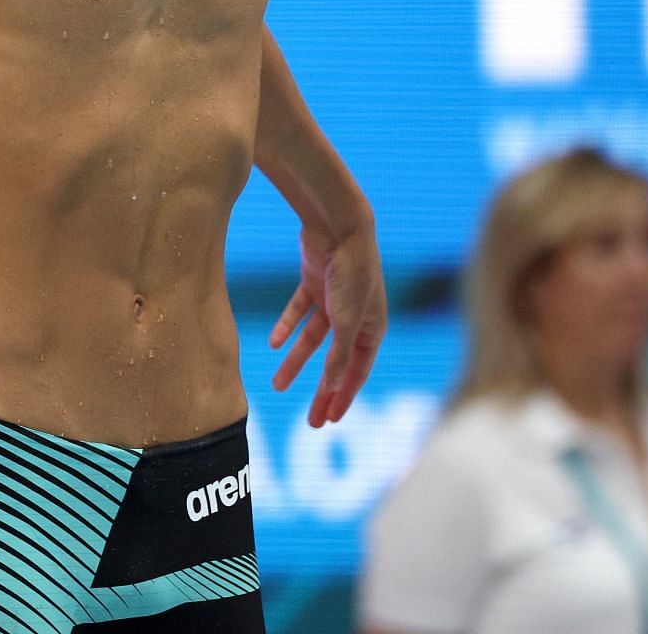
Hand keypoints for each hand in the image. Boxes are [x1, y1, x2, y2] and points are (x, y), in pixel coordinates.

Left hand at [267, 222, 386, 427]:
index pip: (357, 372)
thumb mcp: (347, 319)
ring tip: (277, 384)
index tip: (327, 421)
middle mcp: (356, 317)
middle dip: (321, 390)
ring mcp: (334, 300)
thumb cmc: (351, 272)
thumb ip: (340, 353)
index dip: (342, 397)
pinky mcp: (315, 283)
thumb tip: (333, 386)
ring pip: (313, 339)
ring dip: (296, 361)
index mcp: (373, 328)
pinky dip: (287, 326)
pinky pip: (299, 312)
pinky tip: (274, 344)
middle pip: (335, 362)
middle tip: (310, 421)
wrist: (339, 226)